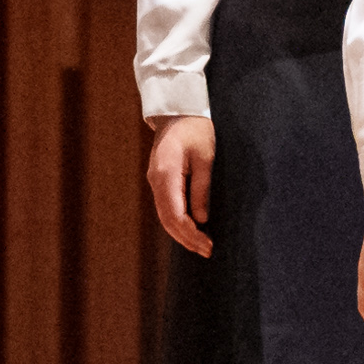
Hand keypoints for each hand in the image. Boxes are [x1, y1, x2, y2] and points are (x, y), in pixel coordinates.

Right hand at [144, 115, 216, 256]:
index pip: (175, 214)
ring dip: (181, 233)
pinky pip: (166, 207)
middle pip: (167, 219)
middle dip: (186, 239)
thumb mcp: (206, 157)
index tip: (208, 245)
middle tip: (207, 251)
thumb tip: (202, 219)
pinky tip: (192, 229)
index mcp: (166, 173)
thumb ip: (202, 189)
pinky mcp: (159, 180)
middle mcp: (156, 180)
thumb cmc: (195, 129)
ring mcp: (155, 181)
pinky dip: (178, 222)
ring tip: (201, 246)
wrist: (178, 111)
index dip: (191, 233)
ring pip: (164, 216)